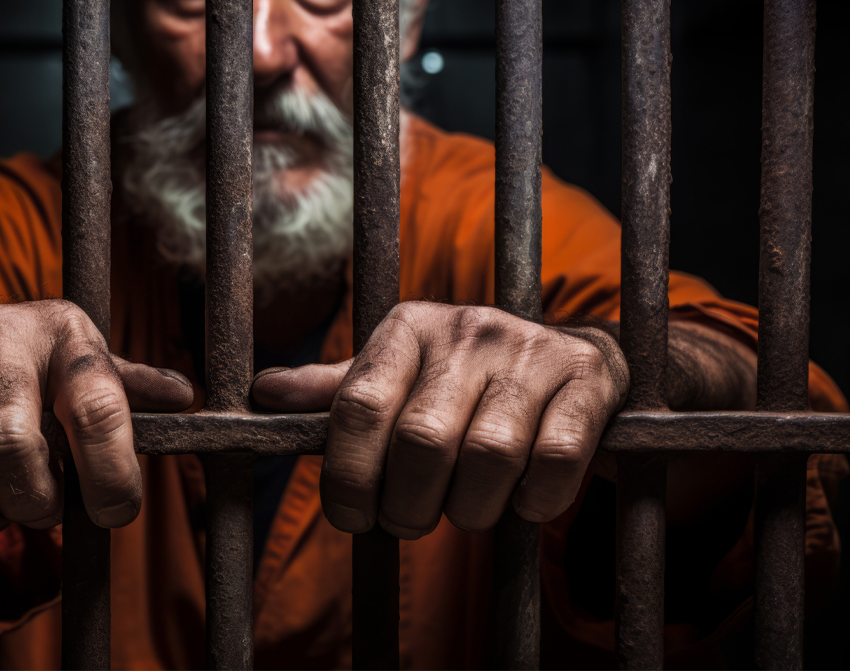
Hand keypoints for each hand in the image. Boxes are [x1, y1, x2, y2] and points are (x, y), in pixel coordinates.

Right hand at [0, 301, 192, 537]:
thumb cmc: (25, 372)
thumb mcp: (80, 369)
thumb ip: (127, 391)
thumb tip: (184, 396)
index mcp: (63, 331)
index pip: (99, 408)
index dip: (111, 476)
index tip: (111, 514)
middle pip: (7, 441)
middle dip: (26, 502)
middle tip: (33, 510)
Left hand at [252, 302, 627, 536]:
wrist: (577, 360)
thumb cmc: (466, 383)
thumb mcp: (397, 376)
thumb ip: (334, 392)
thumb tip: (262, 395)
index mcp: (409, 326)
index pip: (357, 407)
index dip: (346, 476)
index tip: (351, 517)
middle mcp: (469, 327)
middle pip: (420, 441)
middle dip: (406, 505)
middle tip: (408, 522)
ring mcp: (532, 350)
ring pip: (489, 455)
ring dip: (470, 510)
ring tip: (464, 513)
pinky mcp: (588, 380)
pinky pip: (554, 461)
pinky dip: (533, 501)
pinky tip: (520, 502)